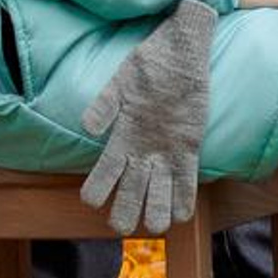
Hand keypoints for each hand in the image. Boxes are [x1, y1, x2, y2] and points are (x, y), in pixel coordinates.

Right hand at [79, 0, 212, 235]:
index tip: (93, 201)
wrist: (181, 49)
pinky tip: (183, 214)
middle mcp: (142, 149)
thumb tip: (88, 127)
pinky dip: (185, 195)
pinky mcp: (189, 144)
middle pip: (130, 190)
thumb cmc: (148, 64)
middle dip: (126, 211)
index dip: (97, 189)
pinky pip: (187, 176)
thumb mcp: (121, 82)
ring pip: (158, 189)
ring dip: (157, 209)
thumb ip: (104, 104)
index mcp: (122, 137)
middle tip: (124, 227)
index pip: (103, 174)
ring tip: (158, 225)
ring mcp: (166, 149)